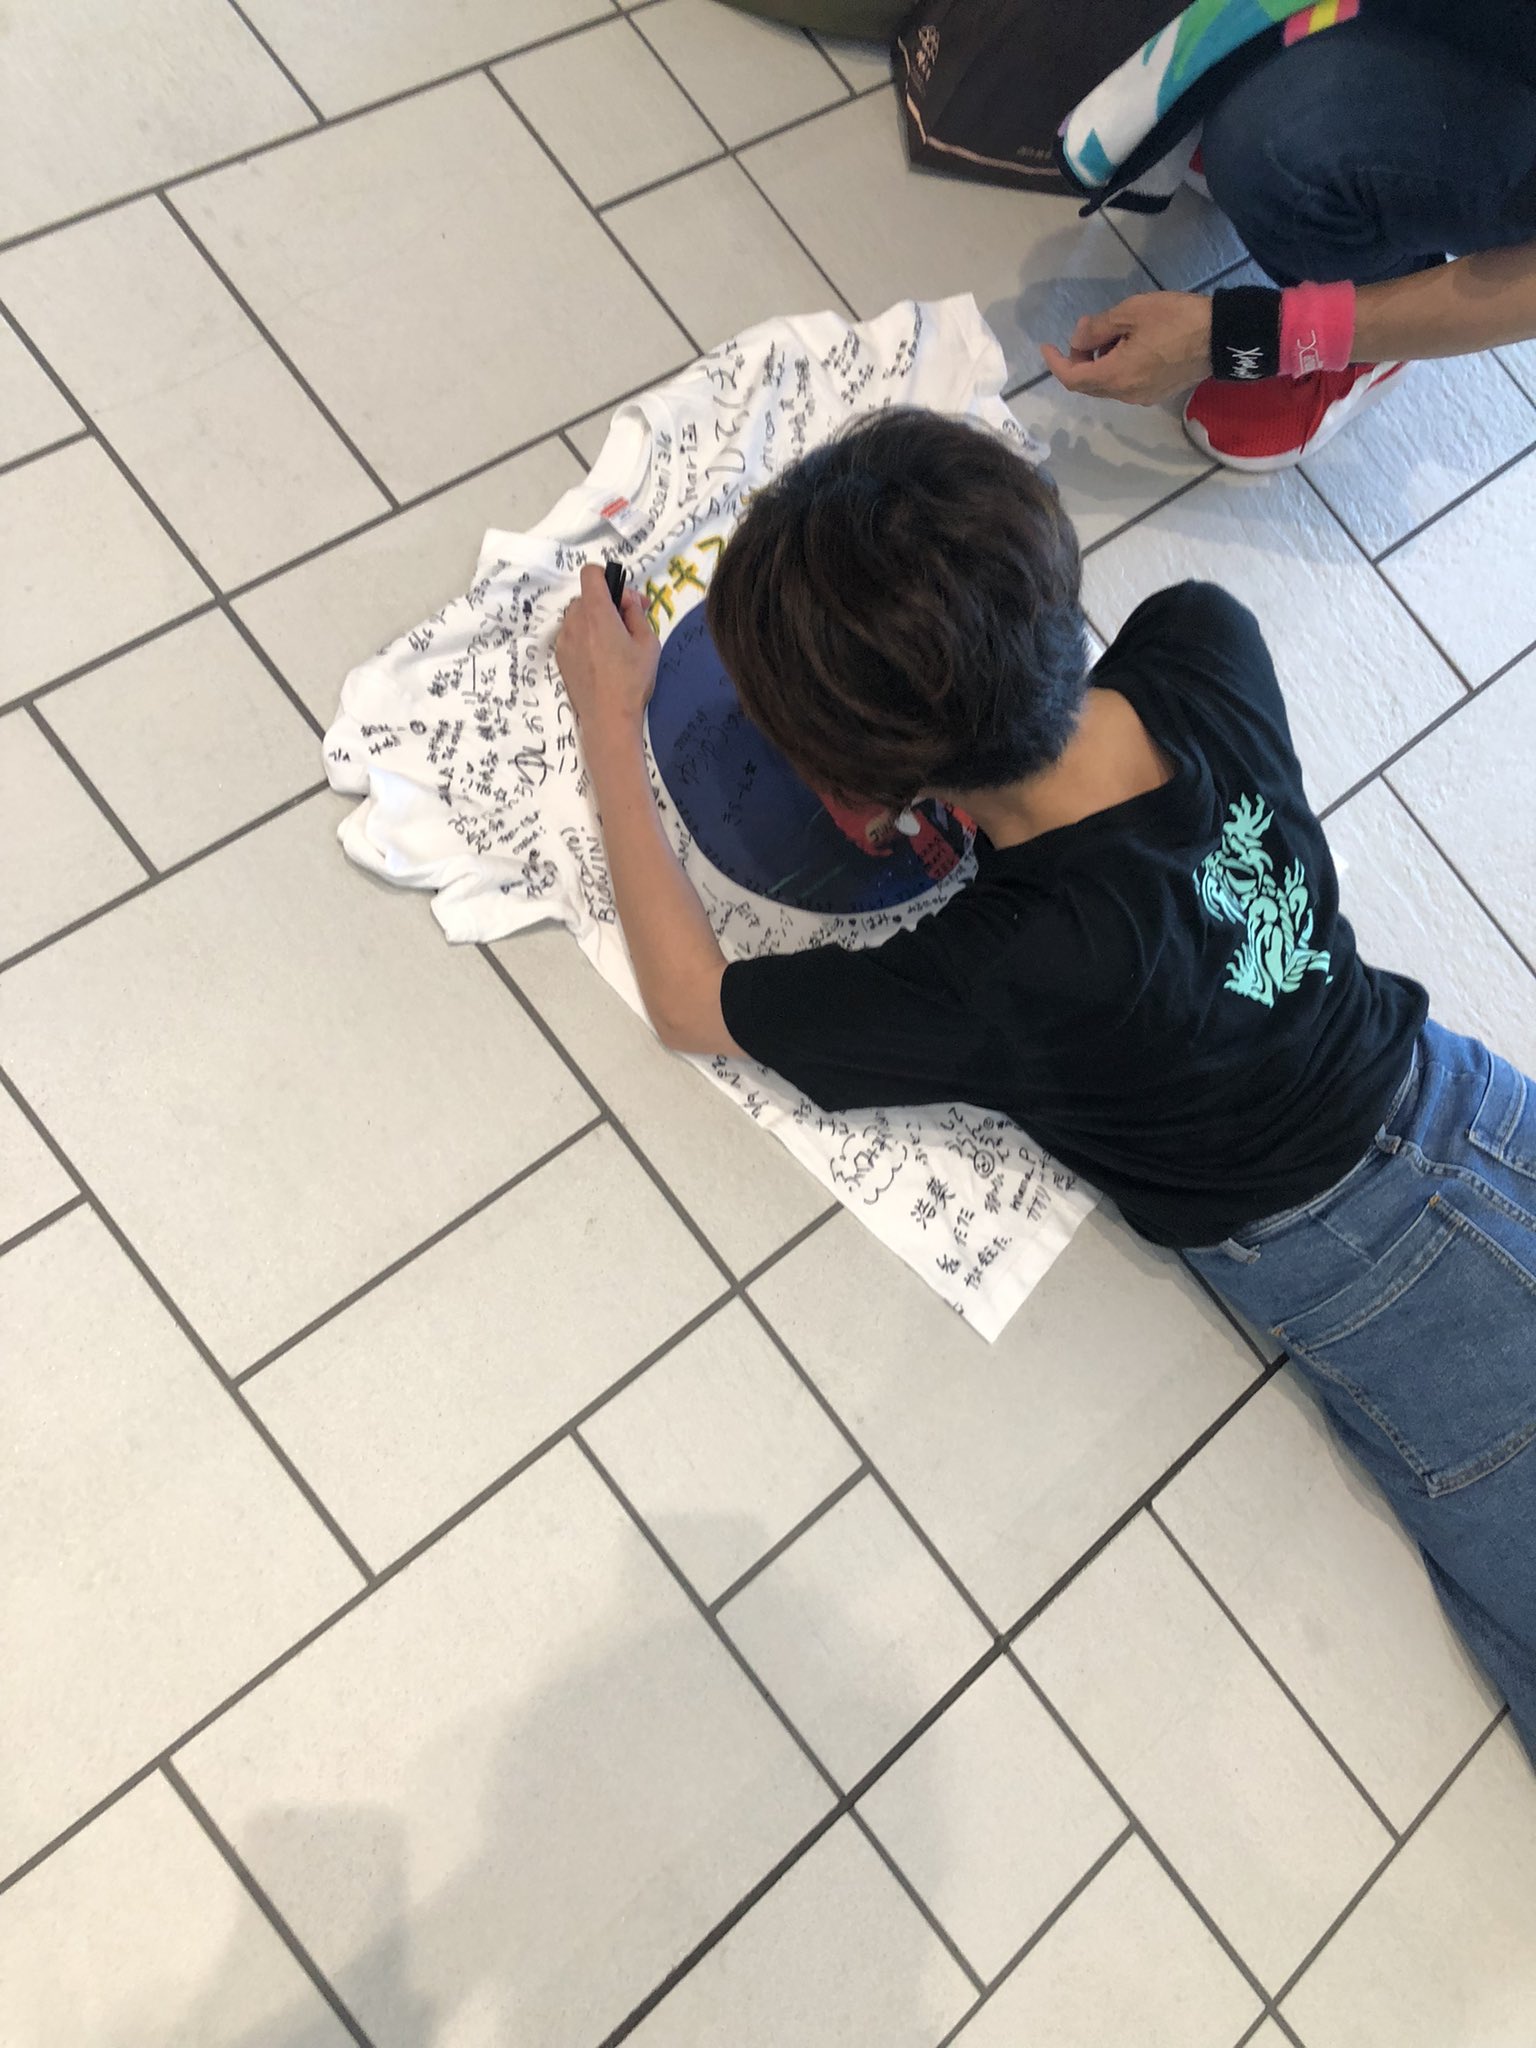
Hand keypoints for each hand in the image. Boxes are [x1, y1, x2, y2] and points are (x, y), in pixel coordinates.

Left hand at [555, 564, 659, 748]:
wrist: (608, 719)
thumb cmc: (632, 680)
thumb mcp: (648, 642)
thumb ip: (637, 613)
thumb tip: (628, 601)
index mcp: (597, 613)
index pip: (591, 573)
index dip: (607, 577)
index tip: (622, 598)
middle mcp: (575, 621)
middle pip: (587, 596)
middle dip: (607, 602)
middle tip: (627, 622)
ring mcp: (564, 639)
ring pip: (578, 615)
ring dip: (595, 620)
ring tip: (614, 644)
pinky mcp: (560, 656)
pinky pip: (572, 634)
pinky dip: (585, 636)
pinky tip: (601, 658)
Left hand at [1041, 292, 1212, 405]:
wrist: (1222, 337)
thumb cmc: (1176, 320)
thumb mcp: (1131, 313)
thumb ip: (1098, 328)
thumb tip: (1078, 338)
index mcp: (1115, 376)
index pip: (1073, 378)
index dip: (1056, 363)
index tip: (1046, 346)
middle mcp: (1125, 394)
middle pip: (1089, 384)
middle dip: (1080, 359)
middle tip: (1088, 329)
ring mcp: (1143, 397)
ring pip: (1108, 384)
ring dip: (1100, 361)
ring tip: (1112, 332)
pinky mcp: (1158, 393)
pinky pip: (1126, 384)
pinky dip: (1117, 366)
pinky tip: (1129, 344)